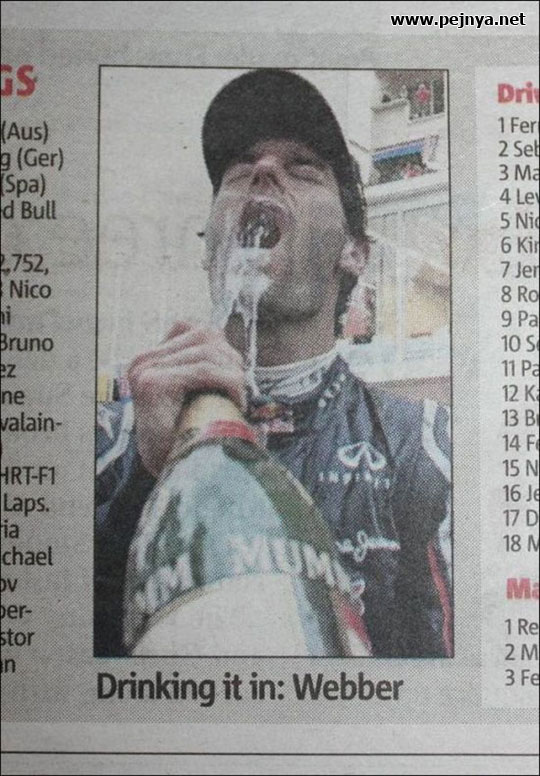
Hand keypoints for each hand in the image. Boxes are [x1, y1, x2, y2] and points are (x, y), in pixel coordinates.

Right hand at [128, 321, 245, 476]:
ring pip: (207, 353)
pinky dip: (228, 383)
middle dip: (231, 360)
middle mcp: (144, 360)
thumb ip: (199, 364)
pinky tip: (236, 402)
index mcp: (151, 357)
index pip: (195, 329)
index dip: (223, 349)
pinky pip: (205, 370)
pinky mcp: (154, 383)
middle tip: (240, 392)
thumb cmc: (188, 437)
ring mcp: (146, 370)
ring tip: (238, 400)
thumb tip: (224, 340)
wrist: (174, 474)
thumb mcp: (193, 392)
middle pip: (204, 336)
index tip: (234, 379)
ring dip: (232, 375)